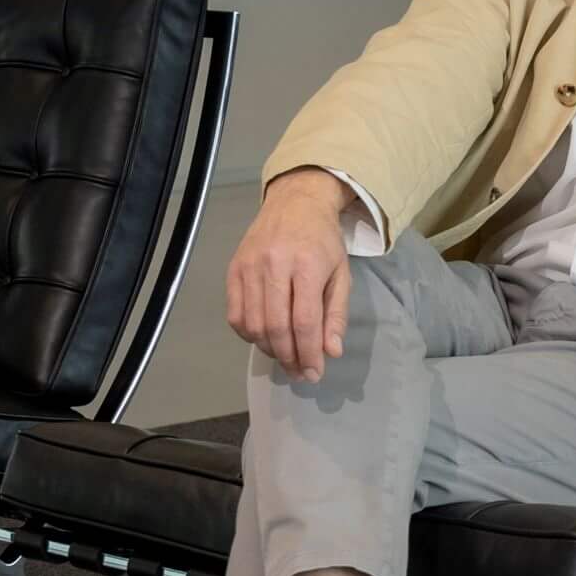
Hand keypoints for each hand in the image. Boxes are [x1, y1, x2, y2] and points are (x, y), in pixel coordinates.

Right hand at [227, 169, 353, 377]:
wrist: (296, 202)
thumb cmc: (323, 241)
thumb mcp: (341, 273)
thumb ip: (336, 313)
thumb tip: (331, 352)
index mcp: (308, 264)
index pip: (304, 321)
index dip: (308, 353)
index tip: (314, 373)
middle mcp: (275, 265)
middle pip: (276, 326)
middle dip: (289, 357)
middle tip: (299, 372)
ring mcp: (250, 266)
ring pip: (254, 324)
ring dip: (269, 349)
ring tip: (285, 356)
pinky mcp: (233, 268)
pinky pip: (235, 314)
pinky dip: (248, 334)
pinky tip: (263, 337)